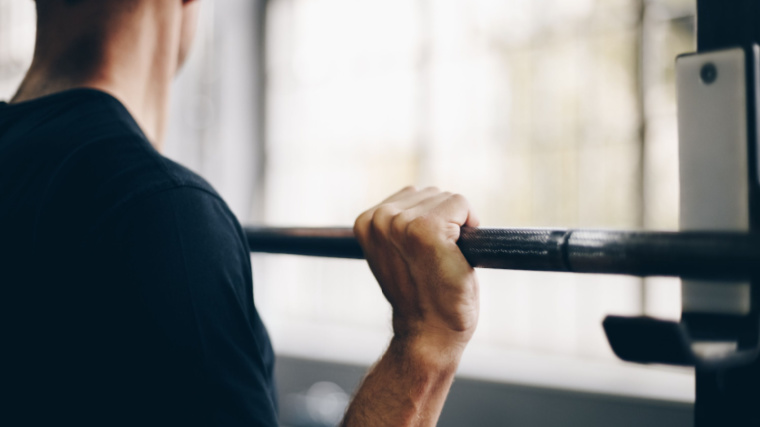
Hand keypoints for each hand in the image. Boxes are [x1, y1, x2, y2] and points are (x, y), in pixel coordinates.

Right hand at [354, 186, 480, 349]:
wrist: (429, 332)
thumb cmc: (420, 296)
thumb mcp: (395, 253)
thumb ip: (397, 224)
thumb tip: (420, 196)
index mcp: (367, 221)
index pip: (414, 196)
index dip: (430, 223)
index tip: (423, 255)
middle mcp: (381, 218)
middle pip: (433, 194)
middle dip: (445, 222)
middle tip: (437, 260)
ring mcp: (402, 223)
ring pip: (449, 199)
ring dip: (457, 226)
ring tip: (445, 259)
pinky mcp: (428, 229)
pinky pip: (462, 205)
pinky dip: (470, 224)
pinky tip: (457, 254)